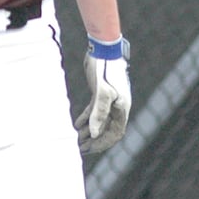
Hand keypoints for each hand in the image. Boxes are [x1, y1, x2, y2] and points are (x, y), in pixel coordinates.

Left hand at [76, 36, 130, 153]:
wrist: (103, 49)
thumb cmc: (106, 69)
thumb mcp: (102, 91)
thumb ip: (99, 113)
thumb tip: (94, 133)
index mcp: (122, 108)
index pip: (115, 133)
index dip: (103, 143)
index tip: (89, 149)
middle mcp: (117, 106)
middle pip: (107, 129)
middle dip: (94, 140)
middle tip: (80, 149)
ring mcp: (109, 99)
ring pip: (100, 121)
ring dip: (89, 131)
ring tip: (76, 140)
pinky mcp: (101, 93)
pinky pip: (94, 111)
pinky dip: (86, 119)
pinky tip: (76, 125)